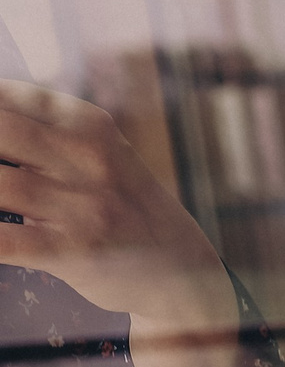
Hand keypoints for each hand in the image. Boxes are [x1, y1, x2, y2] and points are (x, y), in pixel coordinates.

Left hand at [0, 81, 232, 331]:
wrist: (185, 271)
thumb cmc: (127, 206)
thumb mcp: (103, 155)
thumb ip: (46, 129)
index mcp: (92, 127)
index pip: (11, 96)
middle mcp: (91, 162)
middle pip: (0, 129)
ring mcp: (84, 209)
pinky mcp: (75, 253)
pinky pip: (5, 242)